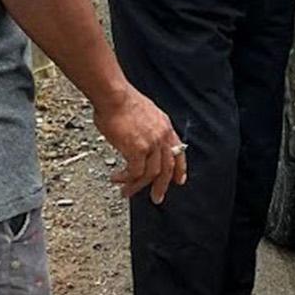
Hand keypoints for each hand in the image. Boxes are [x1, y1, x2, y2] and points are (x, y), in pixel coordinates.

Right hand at [95, 86, 185, 202]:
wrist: (114, 96)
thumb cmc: (121, 102)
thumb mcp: (143, 113)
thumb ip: (146, 128)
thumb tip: (137, 140)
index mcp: (165, 126)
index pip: (178, 151)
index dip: (179, 168)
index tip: (179, 180)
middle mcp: (162, 136)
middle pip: (167, 167)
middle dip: (162, 185)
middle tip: (157, 197)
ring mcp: (151, 143)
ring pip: (151, 174)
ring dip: (137, 186)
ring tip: (126, 192)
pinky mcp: (138, 149)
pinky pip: (135, 172)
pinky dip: (126, 179)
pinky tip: (117, 179)